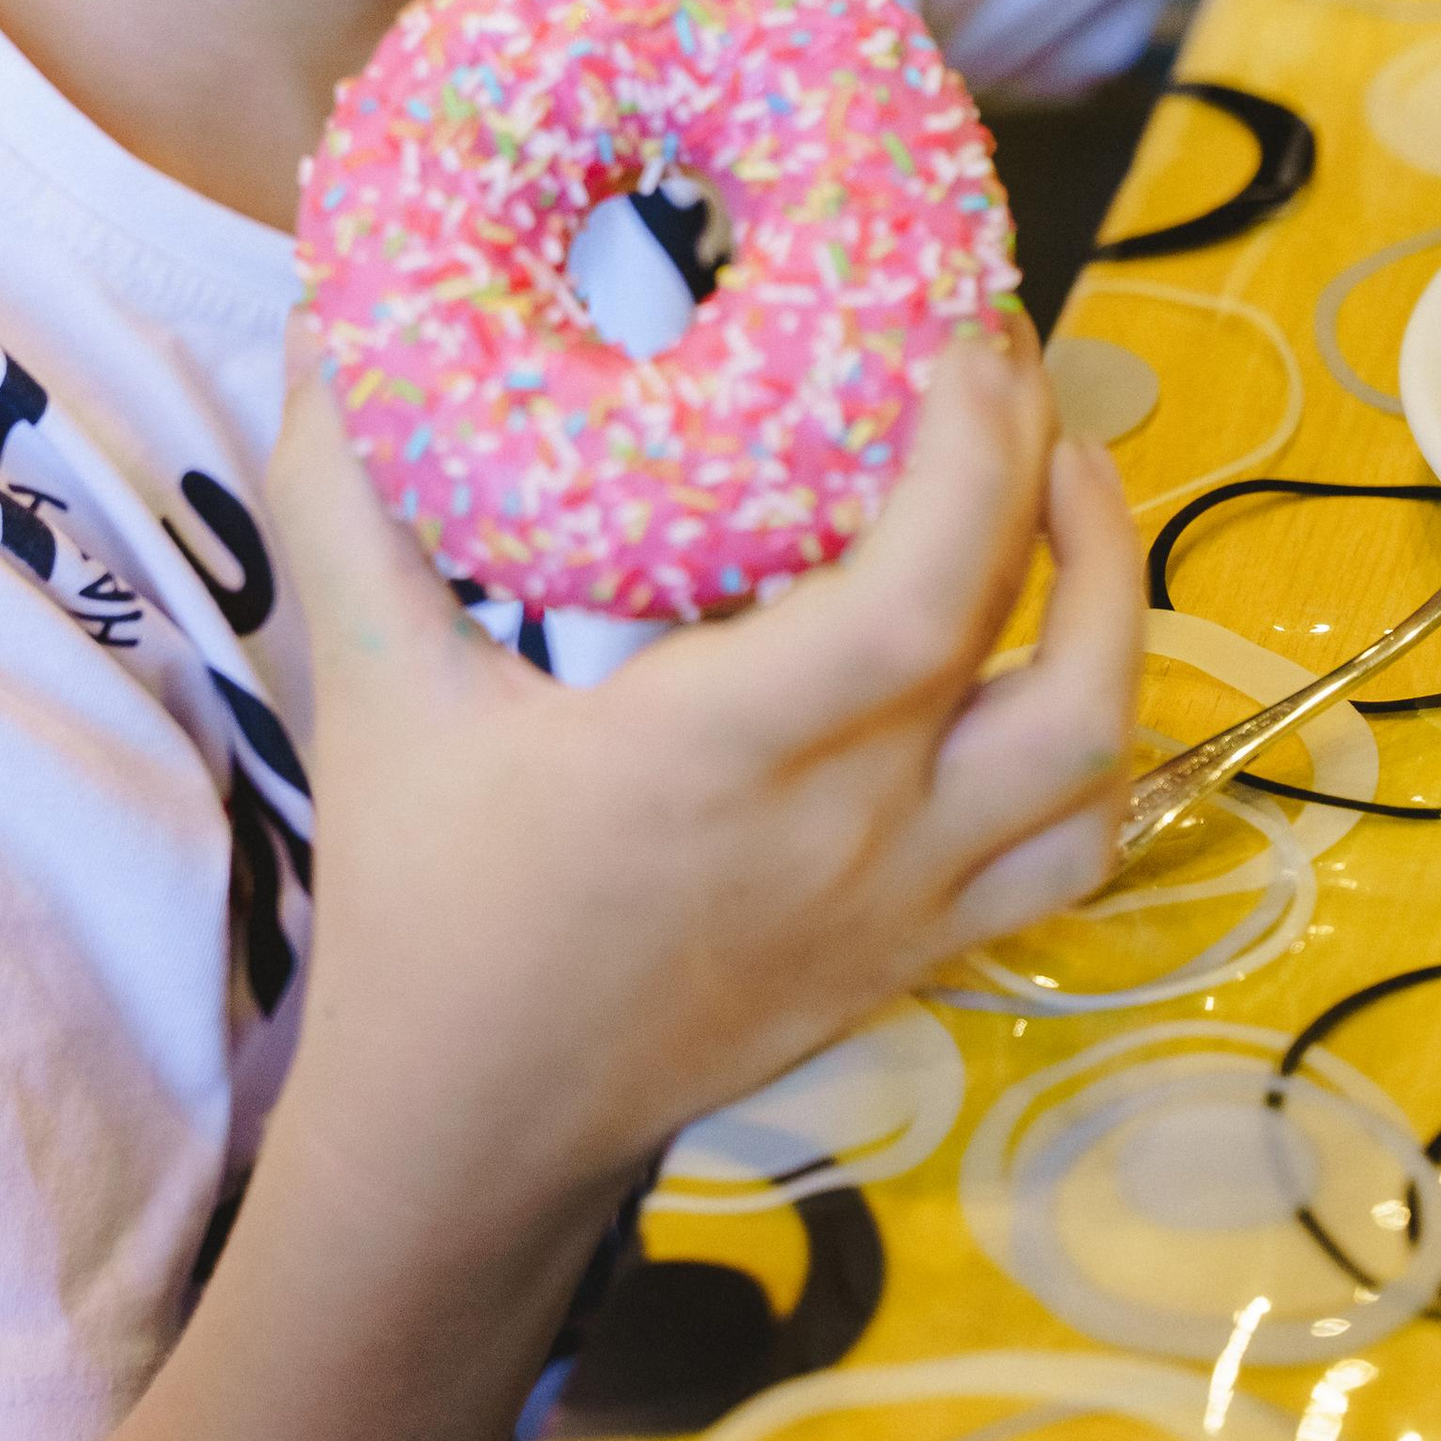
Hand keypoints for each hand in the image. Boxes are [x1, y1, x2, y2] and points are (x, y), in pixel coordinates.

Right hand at [265, 325, 1142, 1224]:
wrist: (468, 1125)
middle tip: (1003, 354)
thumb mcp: (372, 689)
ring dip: (1112, 600)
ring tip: (1069, 477)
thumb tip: (327, 315)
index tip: (964, 328)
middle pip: (1038, 644)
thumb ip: (347, 494)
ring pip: (1092, 754)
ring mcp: (904, 904)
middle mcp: (845, 833)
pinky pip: (1074, 848)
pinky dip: (1098, 737)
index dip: (977, 451)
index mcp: (718, 754)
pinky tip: (1056, 642)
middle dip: (1050, 471)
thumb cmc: (424, 895)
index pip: (918, 594)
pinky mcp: (921, 951)